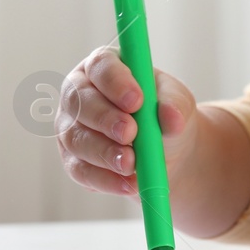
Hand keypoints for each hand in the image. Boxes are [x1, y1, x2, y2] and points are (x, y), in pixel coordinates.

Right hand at [56, 45, 199, 198]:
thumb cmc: (165, 115)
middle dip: (105, 118)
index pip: (100, 65)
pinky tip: (128, 184)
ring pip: (76, 138)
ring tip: (132, 164)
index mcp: (105, 67)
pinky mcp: (73, 160)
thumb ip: (174, 104)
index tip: (137, 101)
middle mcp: (80, 93)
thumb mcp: (178, 103)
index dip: (114, 82)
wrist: (165, 152)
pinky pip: (81, 170)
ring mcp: (71, 127)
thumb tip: (170, 116)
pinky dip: (105, 179)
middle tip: (131, 133)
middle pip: (79, 100)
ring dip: (104, 152)